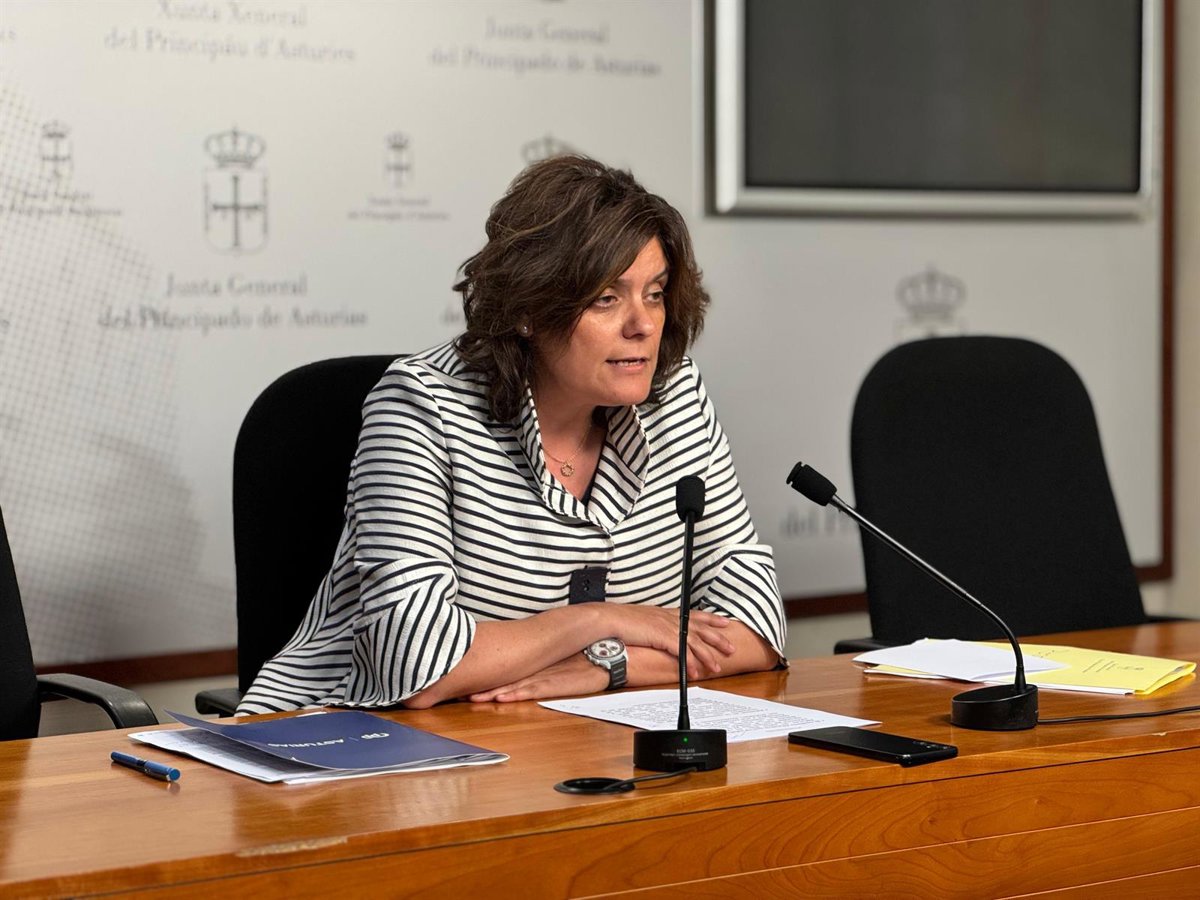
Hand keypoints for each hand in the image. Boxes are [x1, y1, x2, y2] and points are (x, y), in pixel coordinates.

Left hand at [467, 654, 608, 702]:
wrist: (608, 656)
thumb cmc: (584, 660)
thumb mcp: (557, 662)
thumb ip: (539, 666)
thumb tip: (518, 674)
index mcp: (533, 662)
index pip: (503, 669)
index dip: (481, 675)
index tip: (461, 681)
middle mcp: (535, 667)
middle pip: (502, 676)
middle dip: (479, 684)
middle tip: (456, 691)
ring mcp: (544, 675)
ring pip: (512, 685)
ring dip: (492, 692)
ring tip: (472, 698)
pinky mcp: (555, 684)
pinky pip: (532, 691)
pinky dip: (515, 695)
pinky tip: (501, 699)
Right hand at [599, 605, 735, 675]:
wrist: (610, 619)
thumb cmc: (622, 620)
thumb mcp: (644, 620)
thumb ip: (655, 625)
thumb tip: (658, 633)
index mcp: (667, 613)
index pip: (695, 614)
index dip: (711, 619)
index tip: (724, 622)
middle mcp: (671, 618)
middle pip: (701, 629)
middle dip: (717, 639)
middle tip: (731, 647)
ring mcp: (668, 627)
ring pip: (695, 643)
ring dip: (707, 656)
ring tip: (717, 667)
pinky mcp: (663, 637)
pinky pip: (682, 653)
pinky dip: (691, 664)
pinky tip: (696, 672)